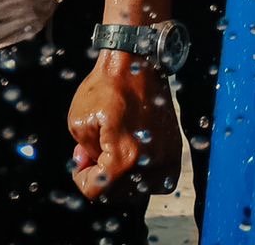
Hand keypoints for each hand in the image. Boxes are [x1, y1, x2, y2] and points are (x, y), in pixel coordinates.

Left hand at [68, 55, 181, 198]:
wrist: (137, 61)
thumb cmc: (107, 86)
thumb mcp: (79, 121)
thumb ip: (83, 154)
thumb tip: (92, 165)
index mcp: (126, 157)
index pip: (97, 192)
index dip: (81, 178)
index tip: (80, 159)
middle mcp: (151, 162)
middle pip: (117, 194)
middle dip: (101, 176)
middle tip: (94, 151)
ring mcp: (166, 156)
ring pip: (138, 190)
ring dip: (121, 178)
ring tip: (112, 150)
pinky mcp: (175, 148)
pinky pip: (158, 179)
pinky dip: (143, 174)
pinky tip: (132, 155)